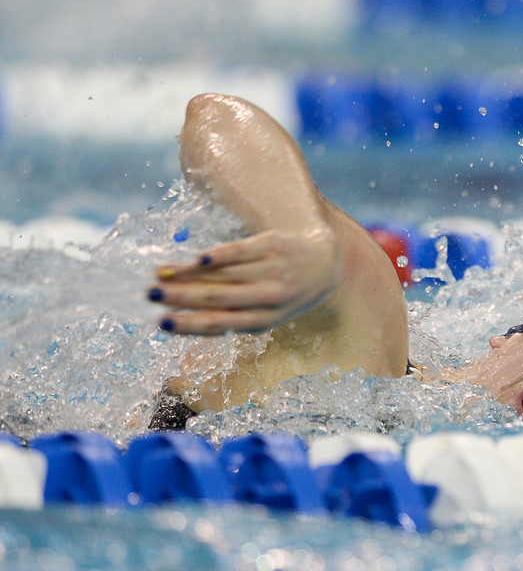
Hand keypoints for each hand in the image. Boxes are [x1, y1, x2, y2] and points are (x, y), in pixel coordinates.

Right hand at [149, 227, 340, 334]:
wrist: (324, 264)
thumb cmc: (280, 292)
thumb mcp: (263, 311)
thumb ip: (228, 312)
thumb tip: (177, 314)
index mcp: (264, 319)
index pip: (221, 324)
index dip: (191, 325)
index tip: (161, 323)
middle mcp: (270, 297)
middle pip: (219, 297)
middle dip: (181, 297)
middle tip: (150, 294)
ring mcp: (274, 270)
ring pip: (225, 274)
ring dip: (188, 274)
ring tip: (159, 272)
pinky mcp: (274, 245)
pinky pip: (242, 251)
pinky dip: (220, 256)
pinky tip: (199, 260)